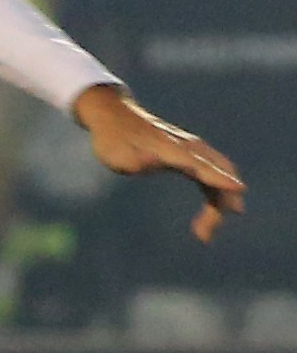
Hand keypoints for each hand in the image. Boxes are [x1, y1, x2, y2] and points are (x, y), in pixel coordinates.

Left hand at [75, 82, 245, 242]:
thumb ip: (136, 160)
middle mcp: (189, 147)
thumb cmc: (112, 140)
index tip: (239, 190)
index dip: (219, 178)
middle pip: (219, 173)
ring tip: (204, 233)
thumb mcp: (116, 154)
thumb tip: (151, 161)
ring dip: (220, 202)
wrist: (113, 117)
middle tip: (203, 235)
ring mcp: (192, 149)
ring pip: (221, 173)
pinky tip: (215, 211)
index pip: (201, 165)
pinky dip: (216, 193)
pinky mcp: (190, 154)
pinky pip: (213, 174)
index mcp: (172, 149)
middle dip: (219, 204)